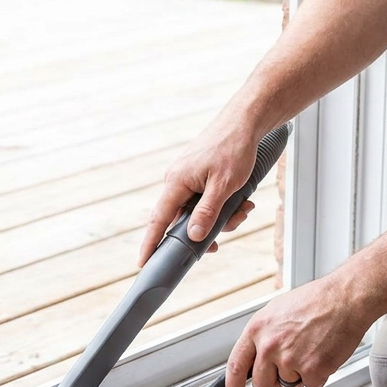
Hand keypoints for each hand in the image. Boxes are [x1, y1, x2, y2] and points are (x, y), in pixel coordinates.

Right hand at [139, 121, 260, 265]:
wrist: (244, 123)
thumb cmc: (233, 149)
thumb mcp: (224, 186)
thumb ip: (207, 212)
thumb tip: (194, 236)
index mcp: (177, 182)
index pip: (159, 220)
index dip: (151, 243)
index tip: (142, 263)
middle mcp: (177, 181)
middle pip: (184, 220)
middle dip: (209, 228)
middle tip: (231, 224)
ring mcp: (187, 179)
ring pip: (199, 212)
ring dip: (222, 216)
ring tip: (244, 206)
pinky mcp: (198, 177)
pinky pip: (205, 201)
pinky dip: (222, 205)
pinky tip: (241, 200)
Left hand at [225, 275, 373, 386]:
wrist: (344, 299)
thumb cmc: (316, 301)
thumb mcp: (276, 311)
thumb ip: (262, 336)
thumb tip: (255, 357)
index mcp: (257, 329)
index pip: (236, 365)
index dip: (233, 385)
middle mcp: (270, 345)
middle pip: (262, 383)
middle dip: (274, 379)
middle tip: (289, 364)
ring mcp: (290, 360)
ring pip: (288, 386)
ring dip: (299, 375)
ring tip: (311, 349)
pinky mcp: (312, 370)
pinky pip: (310, 385)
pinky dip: (319, 375)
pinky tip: (322, 353)